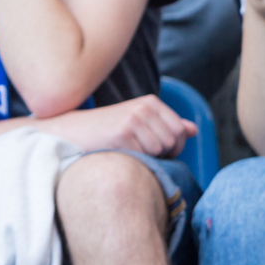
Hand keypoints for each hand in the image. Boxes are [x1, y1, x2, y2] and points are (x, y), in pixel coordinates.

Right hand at [40, 95, 197, 157]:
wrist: (70, 133)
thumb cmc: (105, 131)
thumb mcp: (138, 123)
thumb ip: (167, 125)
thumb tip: (194, 130)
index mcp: (151, 103)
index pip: (180, 131)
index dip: (172, 147)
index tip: (153, 148)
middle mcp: (144, 108)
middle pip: (173, 142)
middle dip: (162, 154)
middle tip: (138, 151)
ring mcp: (133, 120)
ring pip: (160, 150)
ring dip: (146, 157)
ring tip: (126, 150)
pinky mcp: (123, 134)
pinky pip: (144, 157)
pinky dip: (134, 160)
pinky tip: (118, 153)